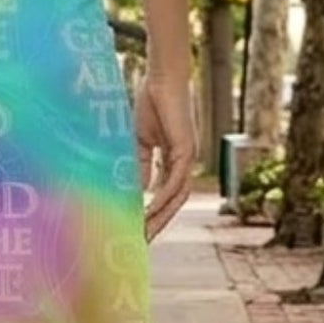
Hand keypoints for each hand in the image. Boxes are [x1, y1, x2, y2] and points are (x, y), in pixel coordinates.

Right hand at [135, 74, 196, 240]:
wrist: (161, 81)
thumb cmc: (152, 105)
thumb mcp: (140, 141)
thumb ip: (140, 164)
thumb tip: (136, 189)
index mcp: (174, 161)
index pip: (166, 194)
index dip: (155, 213)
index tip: (138, 228)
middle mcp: (184, 163)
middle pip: (174, 201)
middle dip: (159, 222)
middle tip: (141, 241)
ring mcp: (188, 158)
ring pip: (177, 196)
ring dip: (161, 216)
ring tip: (143, 231)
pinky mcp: (186, 150)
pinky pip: (175, 181)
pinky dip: (162, 197)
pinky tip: (149, 210)